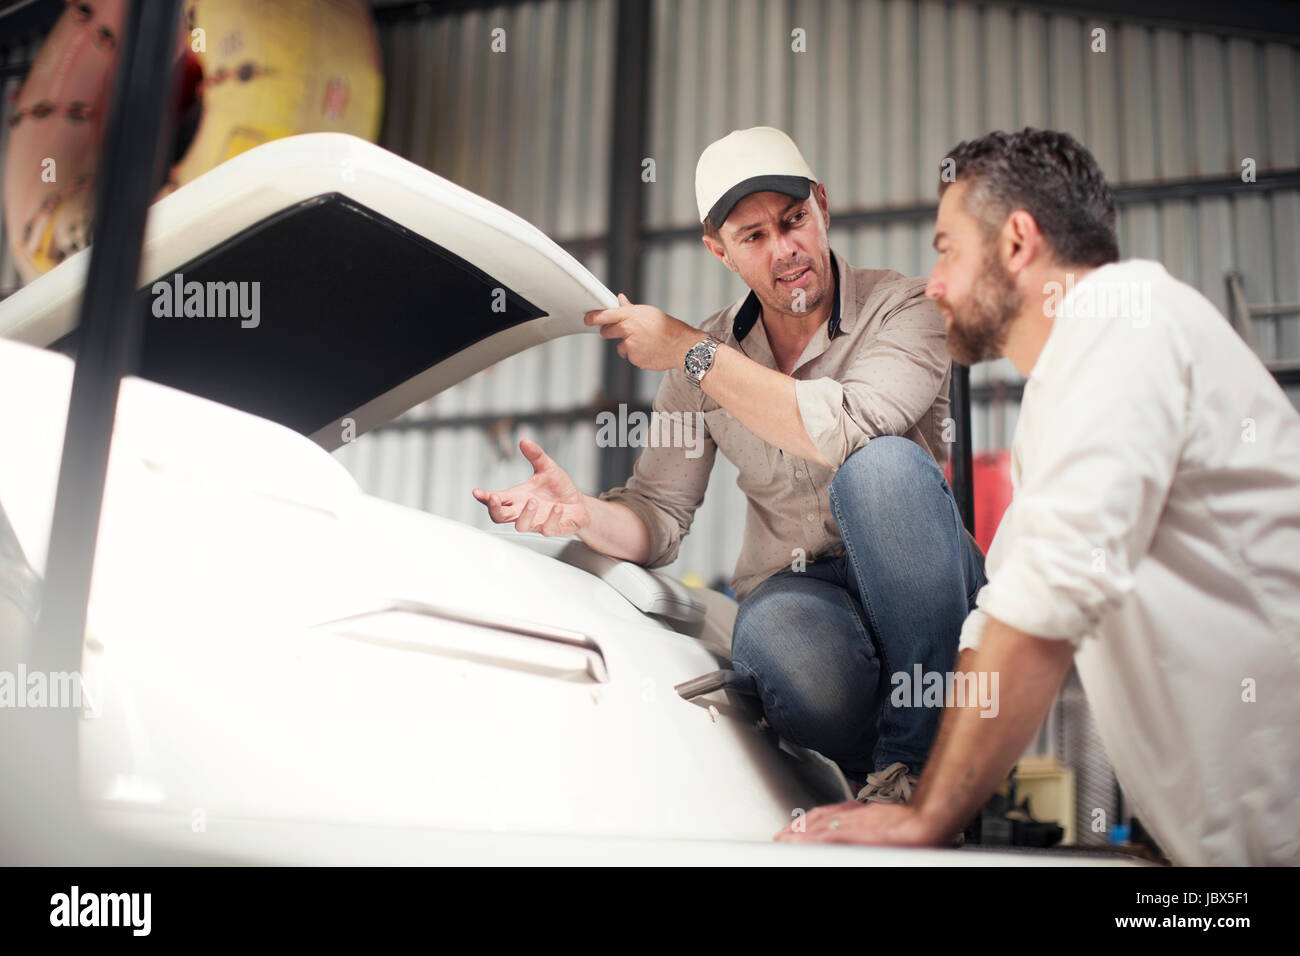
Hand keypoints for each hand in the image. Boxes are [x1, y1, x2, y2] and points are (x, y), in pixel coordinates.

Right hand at [471, 438, 589, 535]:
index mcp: (517, 498)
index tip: (477, 492)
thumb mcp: (547, 468)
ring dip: (524, 515)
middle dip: (494, 509)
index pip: (496, 500)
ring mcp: (537, 522)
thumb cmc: (559, 489)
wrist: (579, 506)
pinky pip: (548, 529)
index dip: (484, 497)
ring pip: (521, 526)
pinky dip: (552, 518)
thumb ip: (536, 456)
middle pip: (499, 517)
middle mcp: (523, 512)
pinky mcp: (553, 529)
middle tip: (493, 498)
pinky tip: (558, 507)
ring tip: (532, 500)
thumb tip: (524, 441)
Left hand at [584, 293, 702, 370]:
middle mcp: (628, 329)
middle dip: (610, 332)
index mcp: (630, 315)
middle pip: (606, 331)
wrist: (681, 346)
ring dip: (627, 345)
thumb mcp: (648, 312)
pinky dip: (636, 355)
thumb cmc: (667, 327)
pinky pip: (629, 356)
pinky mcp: (634, 358)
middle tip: (624, 332)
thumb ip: (630, 308)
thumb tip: (620, 299)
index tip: (587, 319)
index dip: (593, 317)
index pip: (605, 315)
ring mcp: (630, 345)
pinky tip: (648, 350)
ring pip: (620, 346)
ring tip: (644, 342)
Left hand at [775, 800, 939, 845]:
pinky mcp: (856, 832)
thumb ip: (868, 822)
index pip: (825, 813)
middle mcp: (852, 813)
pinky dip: (811, 838)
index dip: (807, 821)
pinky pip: (827, 835)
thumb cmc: (913, 821)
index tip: (794, 828)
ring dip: (799, 833)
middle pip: (817, 818)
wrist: (926, 819)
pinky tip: (799, 843)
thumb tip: (861, 830)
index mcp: (859, 811)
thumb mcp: (884, 818)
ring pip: (818, 826)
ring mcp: (853, 822)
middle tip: (782, 836)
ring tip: (784, 841)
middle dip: (797, 827)